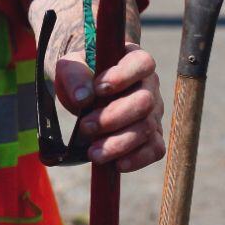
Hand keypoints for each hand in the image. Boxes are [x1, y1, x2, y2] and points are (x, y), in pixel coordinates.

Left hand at [54, 44, 164, 172]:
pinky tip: (117, 164)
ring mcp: (153, 111)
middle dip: (114, 118)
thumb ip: (74, 75)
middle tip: (85, 127)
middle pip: (144, 102)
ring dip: (119, 143)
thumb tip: (83, 97)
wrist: (84, 93)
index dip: (123, 77)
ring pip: (147, 128)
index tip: (98, 89)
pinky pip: (155, 149)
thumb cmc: (80, 75)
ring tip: (93, 152)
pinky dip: (138, 159)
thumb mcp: (69, 67)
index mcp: (133, 59)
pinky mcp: (151, 134)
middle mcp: (149, 85)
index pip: (142, 63)